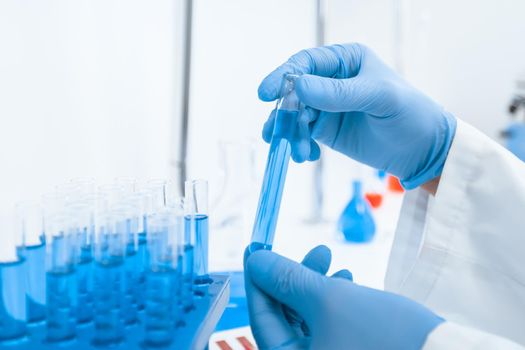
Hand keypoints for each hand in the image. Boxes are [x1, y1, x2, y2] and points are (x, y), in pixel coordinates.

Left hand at [244, 246, 443, 349]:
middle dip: (296, 279)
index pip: (263, 320)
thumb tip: (255, 260)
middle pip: (285, 319)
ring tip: (334, 263)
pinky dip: (333, 301)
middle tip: (313, 250)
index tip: (257, 249)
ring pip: (309, 319)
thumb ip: (288, 279)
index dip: (258, 281)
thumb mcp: (330, 300)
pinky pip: (329, 326)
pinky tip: (348, 280)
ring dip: (317, 286)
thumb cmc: (386, 335)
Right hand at [258, 43, 456, 188]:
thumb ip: (339, 93)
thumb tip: (298, 86)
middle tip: (279, 134)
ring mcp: (327, 106)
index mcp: (345, 61)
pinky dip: (299, 145)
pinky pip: (302, 134)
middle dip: (285, 114)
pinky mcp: (326, 130)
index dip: (283, 76)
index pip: (306, 63)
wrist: (422, 150)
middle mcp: (331, 81)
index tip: (266, 94)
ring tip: (300, 153)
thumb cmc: (409, 113)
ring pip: (294, 116)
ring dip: (291, 134)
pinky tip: (307, 156)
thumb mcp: (378, 97)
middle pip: (294, 92)